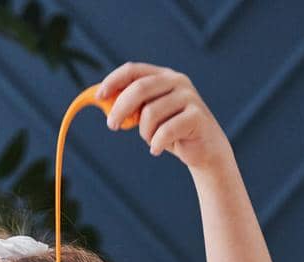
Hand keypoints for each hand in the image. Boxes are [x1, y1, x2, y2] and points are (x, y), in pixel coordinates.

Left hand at [98, 62, 231, 173]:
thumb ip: (130, 107)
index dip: (113, 81)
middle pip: (139, 88)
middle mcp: (177, 81)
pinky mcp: (197, 116)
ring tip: (151, 140)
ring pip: (150, 113)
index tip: (99, 97)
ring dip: (144, 132)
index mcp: (163, 76)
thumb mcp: (147, 117)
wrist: (204, 150)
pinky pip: (165, 131)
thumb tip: (101, 101)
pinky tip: (157, 150)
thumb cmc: (171, 132)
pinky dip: (156, 144)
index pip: (133, 70)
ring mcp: (189, 97)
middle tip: (112, 126)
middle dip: (120, 108)